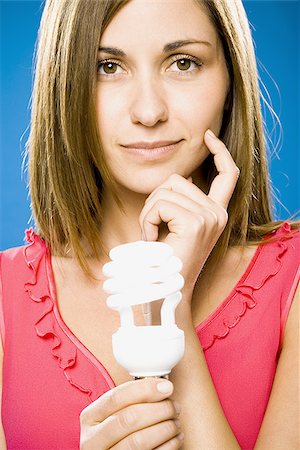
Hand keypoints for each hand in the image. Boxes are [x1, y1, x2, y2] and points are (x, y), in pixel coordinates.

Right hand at [80, 378, 182, 448]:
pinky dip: (167, 446)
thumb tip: (163, 385)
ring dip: (165, 429)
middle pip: (128, 418)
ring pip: (139, 441)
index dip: (144, 389)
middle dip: (158, 410)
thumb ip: (131, 399)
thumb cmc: (118, 432)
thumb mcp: (114, 413)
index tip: (166, 386)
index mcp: (90, 417)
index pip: (116, 397)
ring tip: (175, 423)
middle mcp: (92, 439)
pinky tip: (174, 438)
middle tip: (174, 406)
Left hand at [139, 129, 239, 295]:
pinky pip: (160, 204)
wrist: (166, 293)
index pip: (228, 174)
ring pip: (165, 190)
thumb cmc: (165, 262)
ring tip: (152, 237)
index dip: (220, 152)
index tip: (209, 136)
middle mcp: (218, 213)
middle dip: (155, 201)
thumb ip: (183, 203)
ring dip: (149, 212)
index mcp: (216, 212)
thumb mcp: (178, 228)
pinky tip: (151, 240)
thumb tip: (181, 178)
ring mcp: (210, 217)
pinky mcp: (196, 223)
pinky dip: (147, 220)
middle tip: (152, 229)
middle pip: (177, 180)